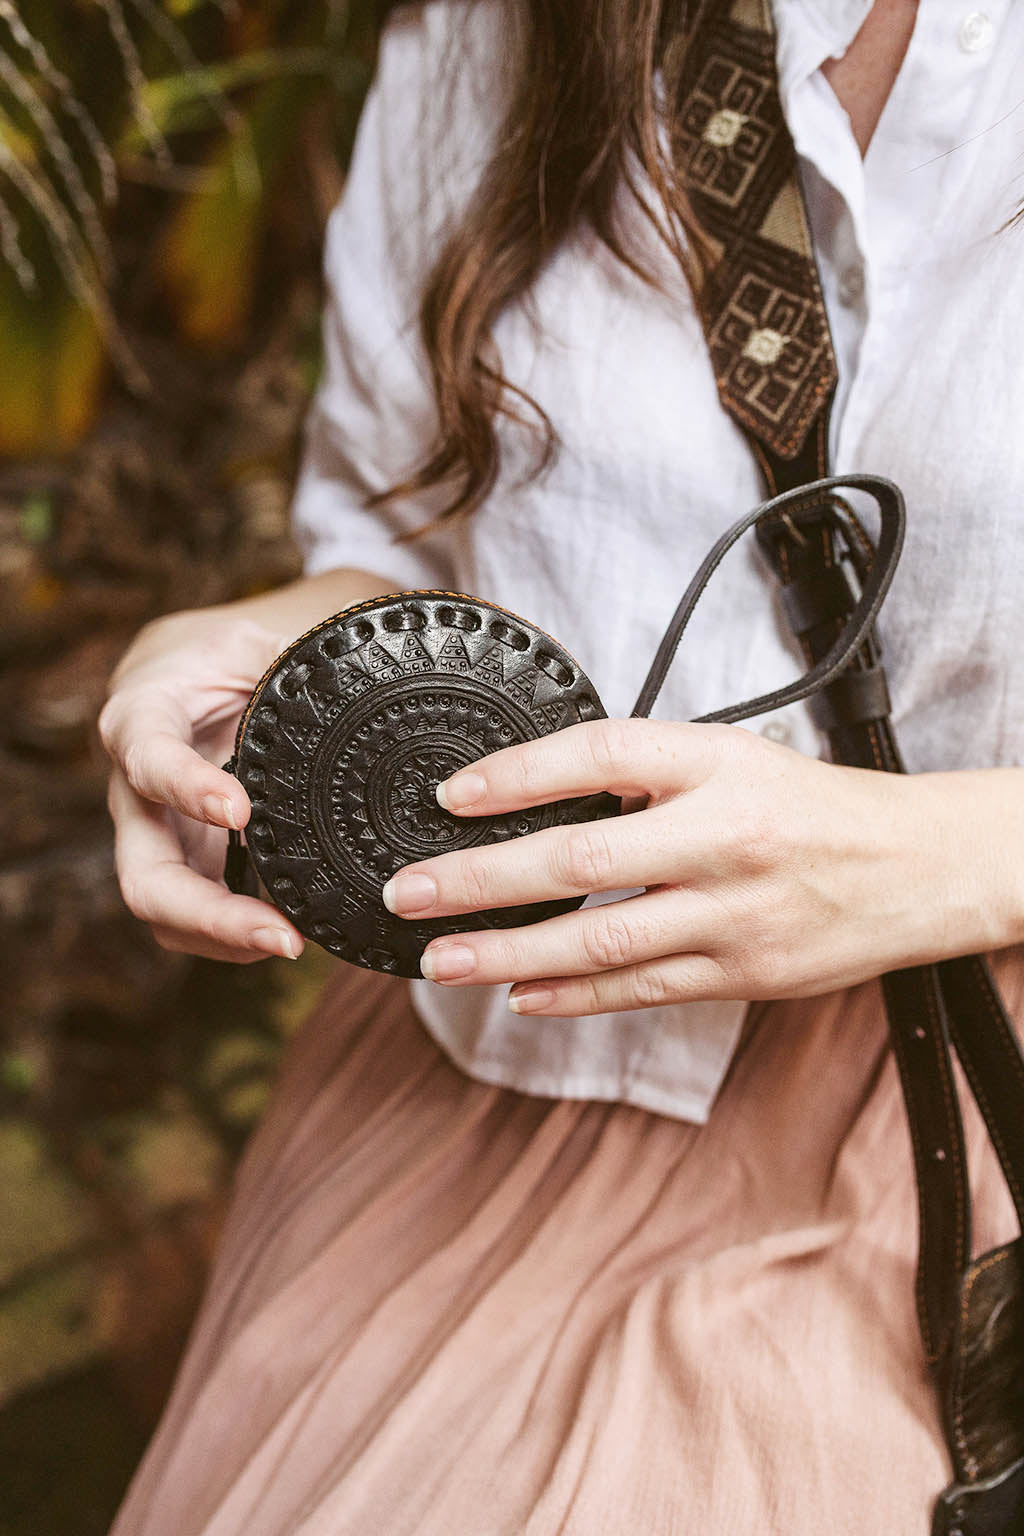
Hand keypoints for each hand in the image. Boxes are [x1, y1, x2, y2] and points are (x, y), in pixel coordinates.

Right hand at [99, 609, 304, 963]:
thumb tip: (370, 686)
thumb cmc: (234, 646)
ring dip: (223, 937)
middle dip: (207, 914)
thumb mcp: (263, 632)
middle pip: (144, 874)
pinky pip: (195, 913)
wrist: (205, 667)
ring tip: (292, 944)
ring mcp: (159, 833)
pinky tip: (288, 933)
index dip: (186, 788)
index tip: (239, 810)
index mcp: (144, 713)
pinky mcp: (188, 857)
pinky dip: (234, 935)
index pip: (148, 756)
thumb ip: (303, 657)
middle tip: (282, 935)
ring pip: (165, 910)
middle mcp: (136, 786)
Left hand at [381, 719, 1006, 1015]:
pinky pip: (641, 989)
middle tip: (410, 893)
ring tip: (441, 959)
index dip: (518, 773)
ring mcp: (732, 913)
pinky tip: (518, 995)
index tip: (451, 795)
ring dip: (510, 953)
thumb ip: (646, 774)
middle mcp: (722, 836)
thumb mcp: (733, 758)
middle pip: (581, 858)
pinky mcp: (742, 974)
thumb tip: (539, 796)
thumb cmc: (811, 807)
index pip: (600, 756)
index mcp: (716, 764)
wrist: (915, 868)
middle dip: (482, 879)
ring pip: (601, 942)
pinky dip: (573, 995)